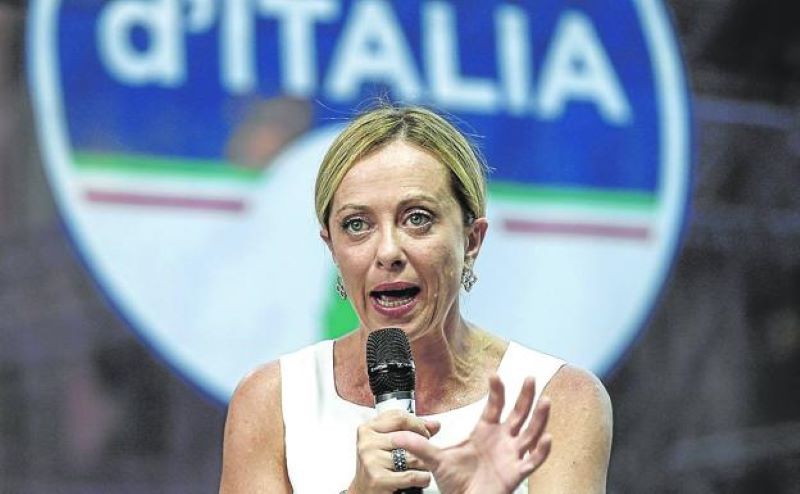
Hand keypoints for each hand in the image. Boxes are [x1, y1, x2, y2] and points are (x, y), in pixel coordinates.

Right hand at [348, 409, 440, 493]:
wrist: (364, 492)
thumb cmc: (378, 467)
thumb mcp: (389, 444)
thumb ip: (410, 431)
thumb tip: (434, 424)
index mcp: (368, 429)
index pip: (399, 417)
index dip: (417, 424)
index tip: (425, 432)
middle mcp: (367, 442)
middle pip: (407, 436)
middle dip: (423, 443)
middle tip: (427, 451)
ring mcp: (371, 460)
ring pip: (412, 457)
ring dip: (425, 464)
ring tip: (422, 468)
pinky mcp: (378, 478)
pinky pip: (412, 475)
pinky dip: (423, 478)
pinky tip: (422, 479)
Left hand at [391, 375, 551, 493]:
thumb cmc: (454, 481)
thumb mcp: (435, 460)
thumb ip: (419, 445)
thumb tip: (395, 435)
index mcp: (485, 431)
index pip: (495, 406)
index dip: (497, 391)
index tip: (495, 375)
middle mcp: (502, 440)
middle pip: (518, 414)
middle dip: (526, 396)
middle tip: (531, 377)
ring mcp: (511, 455)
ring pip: (531, 433)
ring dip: (539, 418)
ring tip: (545, 400)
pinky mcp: (516, 473)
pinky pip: (533, 461)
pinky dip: (541, 451)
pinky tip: (547, 438)